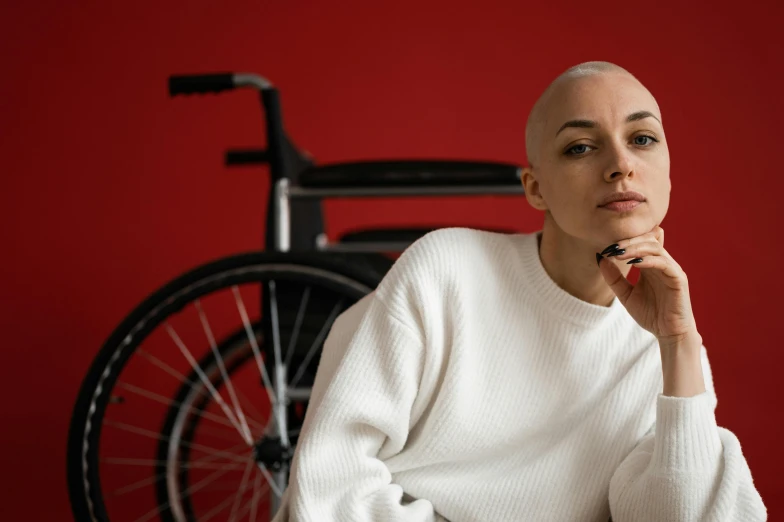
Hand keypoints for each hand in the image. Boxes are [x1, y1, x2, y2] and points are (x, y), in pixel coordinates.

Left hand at [596, 226, 696, 343]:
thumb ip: (614, 278)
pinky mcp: (679, 279)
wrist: (668, 334)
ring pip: (656, 248)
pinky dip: (649, 261)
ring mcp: (671, 270)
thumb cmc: (650, 314)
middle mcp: (662, 263)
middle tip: (612, 247)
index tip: (606, 247)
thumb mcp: (625, 295)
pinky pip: (665, 264)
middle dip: (629, 241)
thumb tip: (599, 257)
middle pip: (648, 239)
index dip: (624, 240)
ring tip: (619, 253)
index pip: (640, 242)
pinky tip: (635, 264)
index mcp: (650, 265)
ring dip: (636, 248)